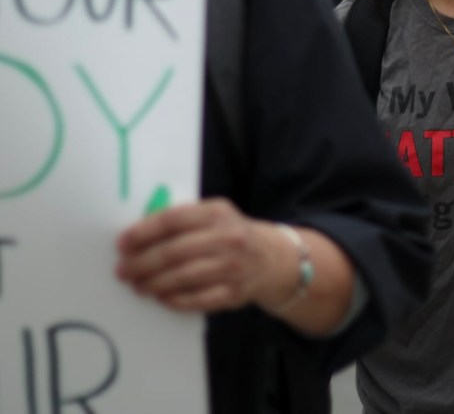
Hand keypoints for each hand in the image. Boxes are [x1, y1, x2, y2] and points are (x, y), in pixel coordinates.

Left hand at [115, 198, 280, 312]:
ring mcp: (233, 266)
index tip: (122, 244)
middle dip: (142, 263)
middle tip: (123, 270)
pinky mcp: (234, 292)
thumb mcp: (214, 216)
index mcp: (218, 213)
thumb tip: (139, 236)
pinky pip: (196, 300)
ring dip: (153, 284)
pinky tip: (161, 297)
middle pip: (174, 251)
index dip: (143, 232)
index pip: (173, 220)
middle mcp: (228, 237)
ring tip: (138, 285)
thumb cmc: (231, 235)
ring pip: (183, 277)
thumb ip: (183, 220)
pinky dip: (174, 300)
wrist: (272, 258)